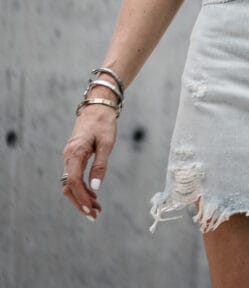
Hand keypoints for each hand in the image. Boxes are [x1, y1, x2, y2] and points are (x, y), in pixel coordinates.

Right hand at [62, 105, 117, 220]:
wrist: (98, 106)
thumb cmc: (104, 123)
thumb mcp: (106, 143)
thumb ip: (100, 165)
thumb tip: (95, 188)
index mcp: (75, 152)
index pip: (73, 182)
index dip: (81, 198)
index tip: (91, 210)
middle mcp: (69, 156)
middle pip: (69, 186)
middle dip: (80, 203)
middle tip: (95, 215)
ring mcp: (70, 156)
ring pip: (70, 183)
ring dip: (81, 197)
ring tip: (96, 209)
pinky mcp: (74, 156)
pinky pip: (74, 176)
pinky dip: (82, 188)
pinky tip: (92, 195)